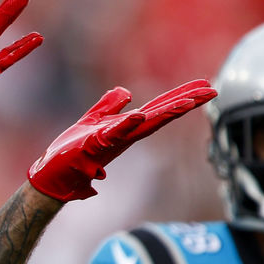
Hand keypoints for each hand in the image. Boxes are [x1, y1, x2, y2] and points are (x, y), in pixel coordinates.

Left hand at [27, 79, 216, 201]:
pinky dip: (126, 125)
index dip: (181, 97)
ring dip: (165, 114)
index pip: (159, 110)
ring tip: (188, 102)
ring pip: (144, 126)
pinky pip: (112, 134)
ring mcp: (111, 141)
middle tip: (212, 91)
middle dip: (185, 103)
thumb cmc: (71, 152)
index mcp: (126, 128)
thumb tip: (126, 92)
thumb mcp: (92, 120)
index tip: (205, 87)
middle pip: (160, 116)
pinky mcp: (92, 146)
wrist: (51, 176)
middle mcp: (124, 136)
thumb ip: (109, 107)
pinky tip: (140, 115)